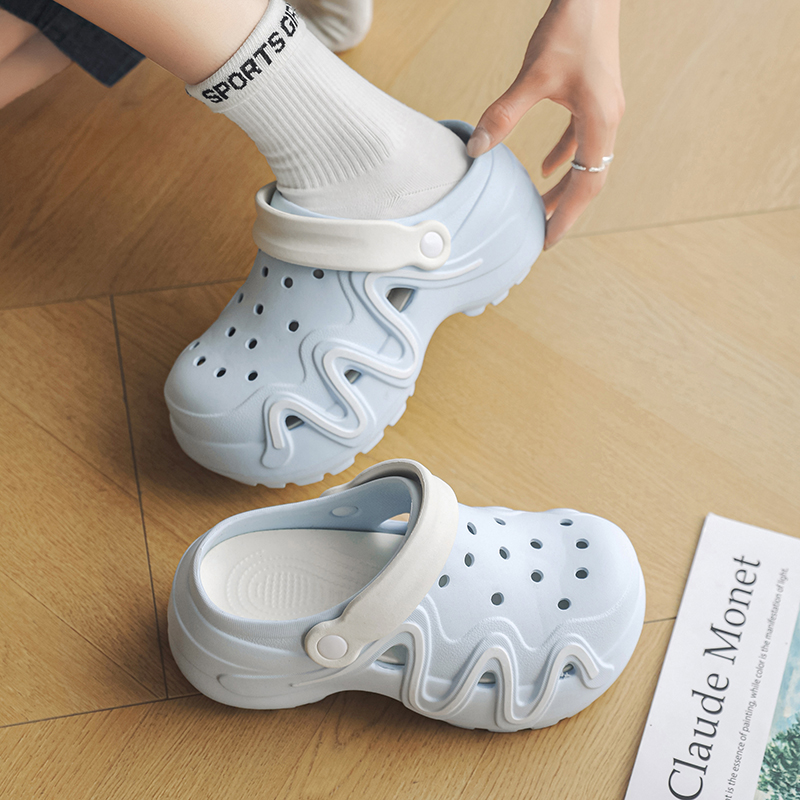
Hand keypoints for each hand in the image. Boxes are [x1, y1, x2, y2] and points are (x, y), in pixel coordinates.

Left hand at [467, 0, 623, 247]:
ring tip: (541, 208)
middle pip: (590, 180)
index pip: (585, 185)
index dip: (566, 217)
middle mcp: (609, 121)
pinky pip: (581, 140)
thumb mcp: (533, 75)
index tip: (546, 240)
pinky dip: (563, 157)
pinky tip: (543, 166)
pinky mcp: (595, 98)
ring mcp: (605, 110)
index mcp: (601, 122)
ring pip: (587, 162)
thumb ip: (504, 114)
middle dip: (566, 210)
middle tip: (542, 234)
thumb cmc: (571, 26)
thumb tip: (475, 149)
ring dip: (564, 187)